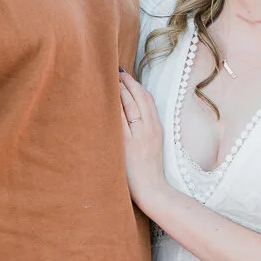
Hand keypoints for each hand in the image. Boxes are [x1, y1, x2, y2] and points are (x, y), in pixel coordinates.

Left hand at [119, 69, 169, 212]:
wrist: (153, 191)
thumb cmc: (148, 169)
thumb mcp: (151, 144)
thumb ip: (143, 128)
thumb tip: (129, 113)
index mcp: (156, 127)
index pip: (147, 99)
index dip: (135, 84)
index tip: (124, 74)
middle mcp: (149, 129)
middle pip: (139, 98)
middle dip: (126, 82)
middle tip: (113, 70)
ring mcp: (139, 137)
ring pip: (129, 107)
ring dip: (119, 91)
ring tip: (108, 79)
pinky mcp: (128, 146)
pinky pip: (120, 122)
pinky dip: (113, 108)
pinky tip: (104, 100)